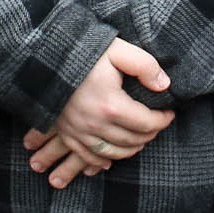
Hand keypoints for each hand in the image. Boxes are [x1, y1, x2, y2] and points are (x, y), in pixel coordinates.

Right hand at [26, 40, 174, 189]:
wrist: (44, 58)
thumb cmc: (83, 52)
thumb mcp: (117, 50)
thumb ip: (145, 65)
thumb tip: (164, 84)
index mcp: (112, 105)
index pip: (147, 123)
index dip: (163, 120)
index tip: (170, 113)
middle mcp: (96, 124)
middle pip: (132, 141)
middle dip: (149, 135)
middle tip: (157, 125)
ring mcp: (79, 132)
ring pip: (112, 153)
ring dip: (130, 150)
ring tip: (140, 140)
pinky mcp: (66, 133)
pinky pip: (87, 157)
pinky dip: (102, 161)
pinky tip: (111, 158)